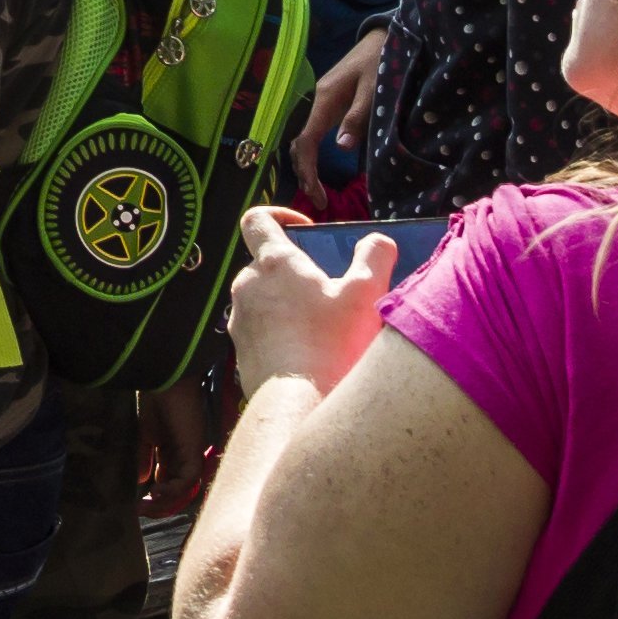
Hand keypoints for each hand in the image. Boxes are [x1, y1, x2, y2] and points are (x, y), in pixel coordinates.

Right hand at [136, 383, 220, 518]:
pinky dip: (173, 489)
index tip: (138, 503)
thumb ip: (145, 457)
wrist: (166, 382)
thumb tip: (142, 480)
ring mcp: (193, 454)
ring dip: (167, 500)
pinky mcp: (195, 451)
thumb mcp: (146, 434)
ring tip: (146, 504)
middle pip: (179, 489)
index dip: (157, 494)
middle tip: (141, 510)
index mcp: (175, 451)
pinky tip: (155, 492)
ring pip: (186, 488)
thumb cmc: (155, 401)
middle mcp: (187, 456)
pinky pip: (188, 479)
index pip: (170, 480)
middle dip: (161, 503)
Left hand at [223, 205, 391, 398]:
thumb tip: (377, 241)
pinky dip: (282, 332)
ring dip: (289, 304)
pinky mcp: (241, 351)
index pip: (257, 219)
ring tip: (323, 325)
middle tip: (328, 289)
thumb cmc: (332, 345)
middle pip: (266, 263)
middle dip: (296, 271)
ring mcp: (240, 320)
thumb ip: (374, 257)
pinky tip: (311, 352)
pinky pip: (261, 330)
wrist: (299, 403)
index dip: (280, 215)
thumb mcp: (367, 294)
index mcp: (273, 263)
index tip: (306, 229)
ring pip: (263, 298)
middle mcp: (247, 286)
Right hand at [296, 31, 393, 183]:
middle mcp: (317, 102)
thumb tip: (340, 147)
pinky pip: (314, 132)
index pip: (306, 142)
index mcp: (325, 100)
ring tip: (318, 190)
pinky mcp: (330, 102)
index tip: (317, 195)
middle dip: (305, 173)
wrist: (382, 36)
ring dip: (307, 165)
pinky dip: (313, 153)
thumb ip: (358, 117)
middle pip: (300, 143)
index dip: (308, 171)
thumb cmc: (380, 61)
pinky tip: (321, 167)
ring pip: (305, 138)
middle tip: (320, 201)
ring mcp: (322, 102)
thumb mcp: (374, 89)